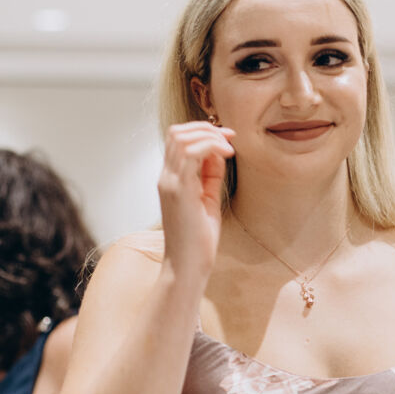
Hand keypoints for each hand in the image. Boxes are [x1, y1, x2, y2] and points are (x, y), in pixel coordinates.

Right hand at [158, 121, 235, 275]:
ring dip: (209, 135)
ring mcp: (170, 182)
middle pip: (176, 132)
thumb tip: (219, 153)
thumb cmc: (199, 238)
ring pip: (181, 138)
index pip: (178, 139)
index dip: (203, 131)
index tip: (227, 138)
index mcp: (171, 178)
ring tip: (228, 147)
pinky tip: (226, 155)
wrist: (189, 266)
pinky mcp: (179, 190)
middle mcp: (166, 177)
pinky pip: (191, 153)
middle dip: (205, 128)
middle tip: (229, 138)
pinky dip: (211, 146)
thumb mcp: (208, 199)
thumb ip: (210, 175)